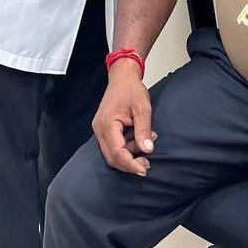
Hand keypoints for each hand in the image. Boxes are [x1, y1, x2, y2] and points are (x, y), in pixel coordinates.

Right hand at [91, 59, 155, 175]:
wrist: (122, 77)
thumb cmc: (131, 89)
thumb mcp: (142, 107)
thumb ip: (143, 129)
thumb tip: (147, 149)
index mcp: (107, 123)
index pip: (117, 152)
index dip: (130, 164)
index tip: (144, 170)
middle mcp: (99, 129)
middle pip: (112, 157)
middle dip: (129, 163)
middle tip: (147, 165)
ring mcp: (100, 129)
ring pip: (112, 152)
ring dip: (130, 153)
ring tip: (148, 140)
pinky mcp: (104, 129)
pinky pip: (113, 145)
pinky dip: (126, 147)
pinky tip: (138, 139)